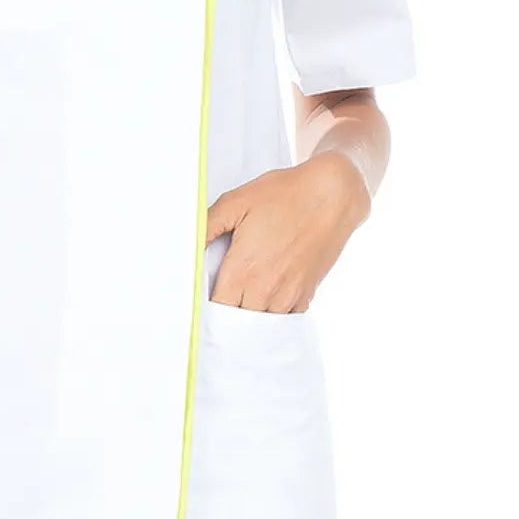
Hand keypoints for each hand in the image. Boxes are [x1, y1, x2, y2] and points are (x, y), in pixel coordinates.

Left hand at [205, 152, 369, 312]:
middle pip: (235, 322)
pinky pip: (284, 318)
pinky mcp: (306, 293)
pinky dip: (272, 313)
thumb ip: (206, 227)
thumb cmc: (284, 195)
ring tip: (240, 299)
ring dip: (248, 316)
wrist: (332, 195)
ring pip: (260, 324)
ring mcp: (288, 295)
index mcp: (243, 270)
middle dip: (224, 313)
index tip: (198, 298)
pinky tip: (265, 297)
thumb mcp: (236, 202)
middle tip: (216, 298)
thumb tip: (186, 247)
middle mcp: (265, 289)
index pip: (214, 310)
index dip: (204, 308)